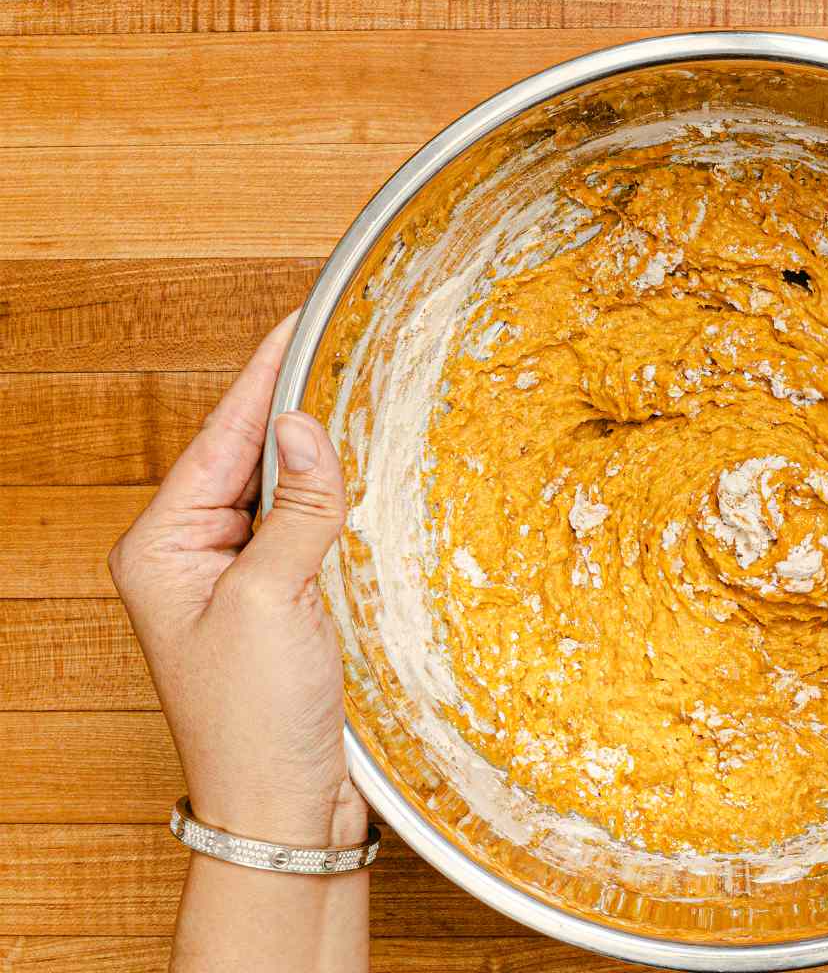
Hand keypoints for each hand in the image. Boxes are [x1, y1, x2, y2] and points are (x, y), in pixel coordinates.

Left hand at [109, 314, 364, 846]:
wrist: (284, 813)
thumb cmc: (255, 722)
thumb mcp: (271, 602)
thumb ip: (292, 508)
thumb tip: (302, 424)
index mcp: (161, 545)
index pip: (220, 435)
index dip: (266, 372)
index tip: (304, 316)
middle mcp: (190, 552)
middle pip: (248, 451)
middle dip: (295, 400)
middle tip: (345, 337)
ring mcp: (233, 574)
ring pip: (280, 482)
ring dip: (319, 445)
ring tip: (360, 382)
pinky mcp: (276, 596)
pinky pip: (304, 519)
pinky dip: (334, 489)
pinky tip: (363, 460)